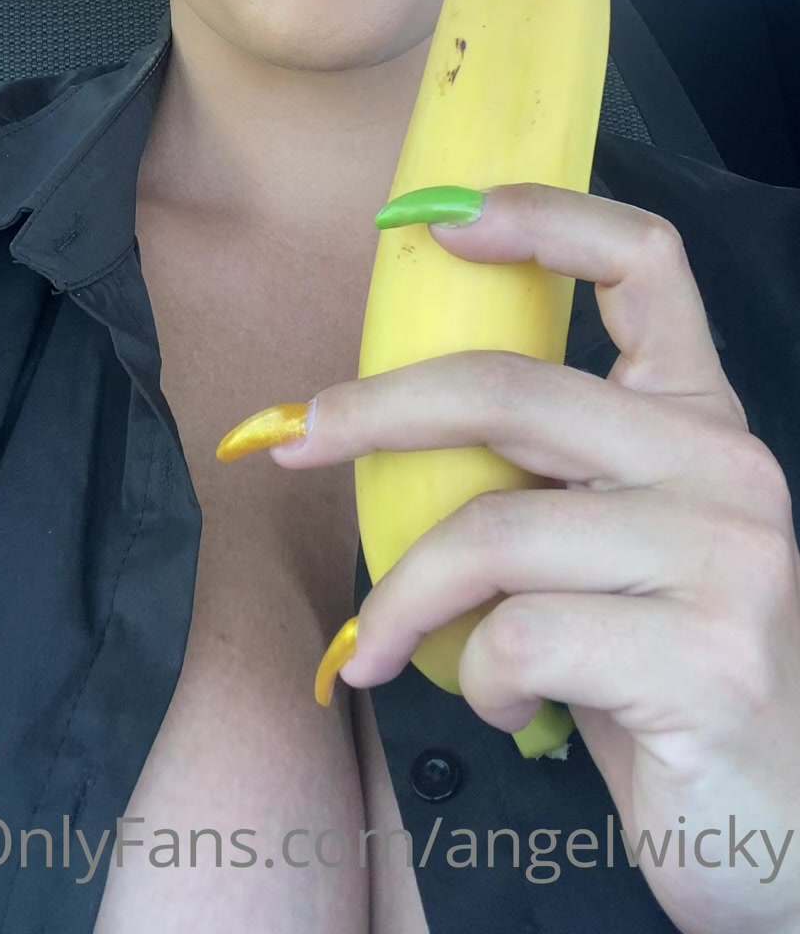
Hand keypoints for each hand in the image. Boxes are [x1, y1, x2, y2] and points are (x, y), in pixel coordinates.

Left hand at [215, 184, 799, 933]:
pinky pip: (522, 634)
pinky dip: (477, 677)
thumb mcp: (607, 545)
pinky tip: (505, 705)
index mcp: (699, 418)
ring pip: (495, 529)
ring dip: (404, 597)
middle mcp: (726, 467)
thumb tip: (372, 416)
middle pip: (515, 388)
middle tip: (292, 436)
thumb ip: (542, 472)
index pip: (646, 261)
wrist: (770, 827)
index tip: (435, 220)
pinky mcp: (707, 658)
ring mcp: (727, 560)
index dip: (541, 217)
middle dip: (377, 410)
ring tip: (377, 649)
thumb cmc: (657, 671)